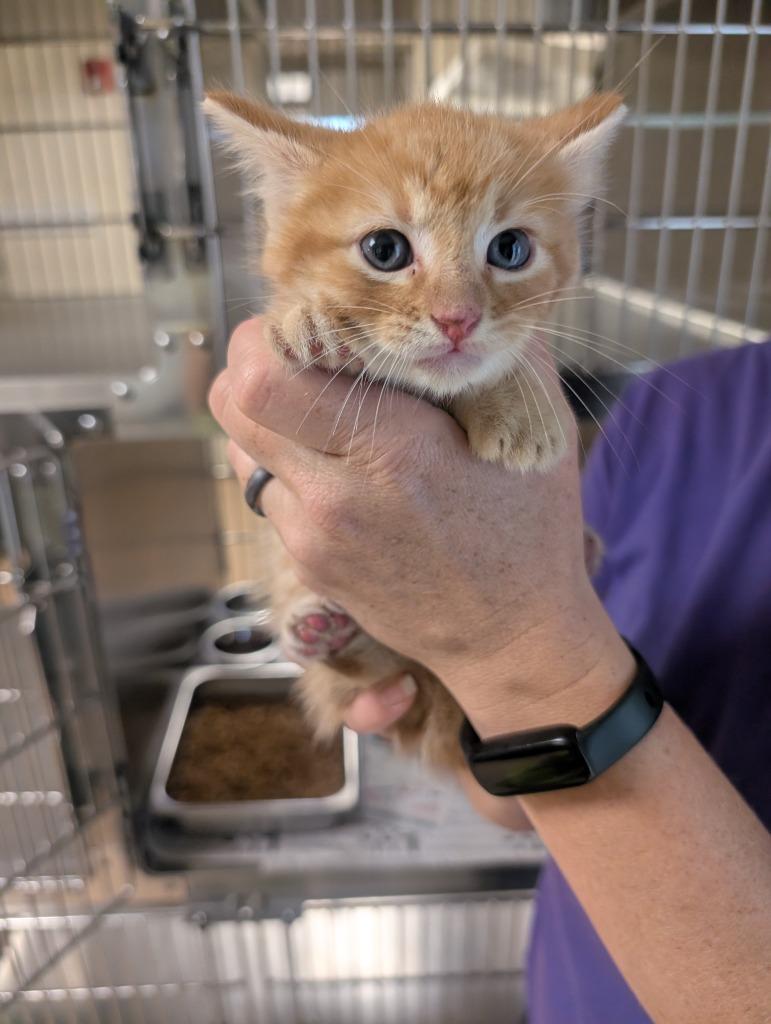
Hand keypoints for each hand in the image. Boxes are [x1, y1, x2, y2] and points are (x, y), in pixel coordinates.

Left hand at [209, 317, 632, 736]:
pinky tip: (343, 472)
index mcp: (392, 449)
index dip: (267, 336)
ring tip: (324, 418)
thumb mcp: (532, 431)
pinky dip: (291, 469)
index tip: (305, 324)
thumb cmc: (528, 532)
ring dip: (270, 421)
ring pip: (243, 450)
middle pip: (233, 405)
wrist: (512, 638)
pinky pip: (271, 495)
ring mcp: (314, 538)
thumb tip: (458, 311)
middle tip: (299, 358)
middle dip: (253, 366)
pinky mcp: (309, 565)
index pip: (264, 377)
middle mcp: (336, 495)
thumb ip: (498, 354)